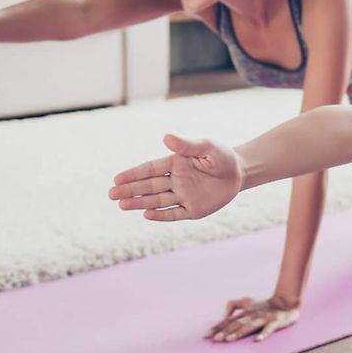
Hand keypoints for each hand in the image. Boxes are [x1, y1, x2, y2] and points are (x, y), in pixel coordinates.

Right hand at [109, 134, 242, 220]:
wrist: (239, 173)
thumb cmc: (221, 156)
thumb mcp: (206, 146)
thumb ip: (187, 145)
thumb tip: (166, 137)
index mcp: (175, 164)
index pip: (150, 170)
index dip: (133, 174)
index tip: (117, 179)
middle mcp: (175, 181)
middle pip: (149, 186)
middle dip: (130, 190)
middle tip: (111, 195)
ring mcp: (183, 196)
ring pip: (157, 200)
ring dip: (140, 203)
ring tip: (121, 205)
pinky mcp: (193, 210)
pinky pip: (174, 213)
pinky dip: (161, 215)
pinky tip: (146, 214)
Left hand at [208, 296, 299, 341]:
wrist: (286, 302)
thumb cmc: (265, 306)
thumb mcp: (248, 303)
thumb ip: (235, 305)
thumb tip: (224, 315)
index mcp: (245, 312)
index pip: (229, 320)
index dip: (218, 327)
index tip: (206, 335)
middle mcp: (252, 314)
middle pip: (237, 323)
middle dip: (225, 331)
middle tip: (215, 339)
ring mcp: (264, 318)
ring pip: (250, 326)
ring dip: (239, 332)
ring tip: (229, 339)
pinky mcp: (275, 322)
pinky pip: (269, 329)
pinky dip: (263, 333)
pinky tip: (258, 340)